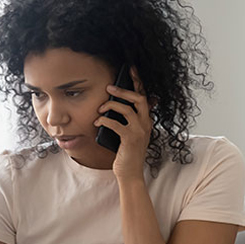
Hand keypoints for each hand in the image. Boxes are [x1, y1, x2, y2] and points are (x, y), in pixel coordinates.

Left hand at [94, 66, 152, 181]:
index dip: (138, 82)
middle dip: (124, 91)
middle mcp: (146, 124)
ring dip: (111, 105)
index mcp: (146, 121)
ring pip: (127, 109)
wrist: (130, 173)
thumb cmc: (126, 153)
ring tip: (100, 108)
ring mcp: (139, 131)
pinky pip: (116, 123)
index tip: (131, 69)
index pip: (144, 97)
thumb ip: (126, 120)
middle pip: (139, 98)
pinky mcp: (130, 139)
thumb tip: (111, 104)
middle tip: (110, 87)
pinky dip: (104, 120)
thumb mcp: (129, 134)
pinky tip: (98, 122)